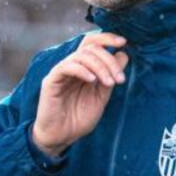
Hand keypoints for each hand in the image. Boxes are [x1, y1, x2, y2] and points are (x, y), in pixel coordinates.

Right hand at [31, 32, 129, 158]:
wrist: (61, 137)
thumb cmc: (79, 119)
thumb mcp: (101, 97)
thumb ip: (110, 76)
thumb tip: (123, 55)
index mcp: (83, 68)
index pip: (93, 44)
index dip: (107, 38)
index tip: (123, 43)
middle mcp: (72, 66)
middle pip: (90, 47)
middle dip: (109, 60)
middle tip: (120, 78)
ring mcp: (61, 72)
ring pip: (81, 56)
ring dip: (100, 67)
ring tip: (110, 83)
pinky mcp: (51, 80)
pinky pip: (67, 67)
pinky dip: (82, 70)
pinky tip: (93, 81)